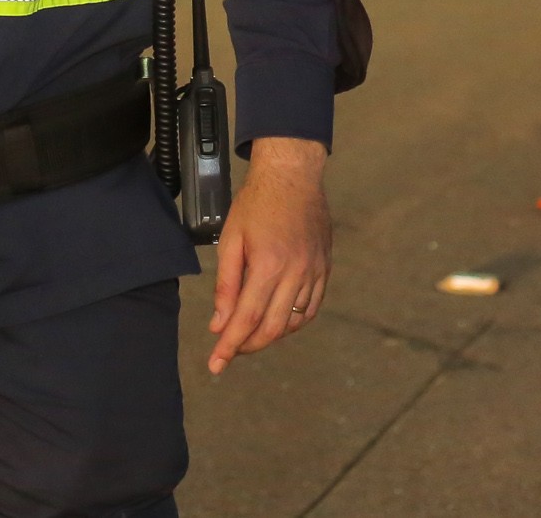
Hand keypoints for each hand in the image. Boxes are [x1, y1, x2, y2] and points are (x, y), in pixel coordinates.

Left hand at [207, 137, 328, 373]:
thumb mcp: (231, 240)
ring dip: (270, 336)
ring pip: (295, 323)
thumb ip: (226, 285)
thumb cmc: (256, 203)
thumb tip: (219, 324)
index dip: (230, 347)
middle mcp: (295, 273)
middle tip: (229, 351)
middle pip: (273, 329)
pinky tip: (279, 322)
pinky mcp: (324, 268)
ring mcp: (314, 272)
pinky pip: (312, 308)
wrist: (292, 175)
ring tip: (249, 336)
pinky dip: (295, 323)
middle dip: (248, 346)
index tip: (216, 365)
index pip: (247, 320)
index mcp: (269, 266)